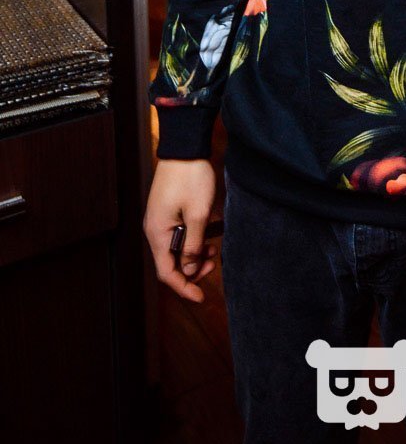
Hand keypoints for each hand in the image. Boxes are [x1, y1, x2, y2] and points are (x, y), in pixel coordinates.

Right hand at [143, 157, 218, 302]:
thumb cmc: (191, 177)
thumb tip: (190, 270)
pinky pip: (177, 235)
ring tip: (213, 250)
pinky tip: (207, 237)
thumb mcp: (198, 214)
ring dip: (194, 254)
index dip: (184, 288)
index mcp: (157, 233)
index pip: (166, 272)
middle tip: (214, 265)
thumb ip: (194, 245)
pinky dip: (192, 240)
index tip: (202, 297)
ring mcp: (159, 219)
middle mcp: (154, 229)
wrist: (184, 146)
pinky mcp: (166, 211)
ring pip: (175, 248)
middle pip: (170, 262)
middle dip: (192, 269)